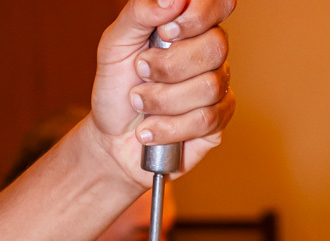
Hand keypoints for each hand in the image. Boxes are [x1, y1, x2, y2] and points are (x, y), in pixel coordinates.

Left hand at [89, 0, 235, 185]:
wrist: (112, 138)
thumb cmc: (117, 88)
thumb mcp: (115, 43)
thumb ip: (140, 13)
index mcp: (189, 25)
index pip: (218, 3)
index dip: (199, 14)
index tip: (166, 31)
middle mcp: (208, 53)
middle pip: (215, 46)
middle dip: (170, 65)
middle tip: (141, 70)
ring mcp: (217, 87)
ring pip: (208, 87)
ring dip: (162, 99)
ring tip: (139, 101)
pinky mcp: (216, 122)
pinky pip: (205, 120)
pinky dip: (170, 127)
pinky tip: (149, 129)